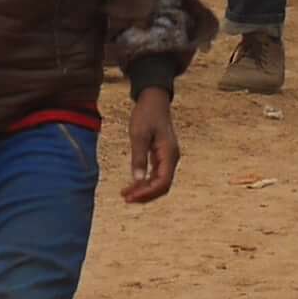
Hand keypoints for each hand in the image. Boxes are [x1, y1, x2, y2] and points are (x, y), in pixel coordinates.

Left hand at [123, 87, 180, 205]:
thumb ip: (139, 156)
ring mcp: (168, 158)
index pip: (162, 182)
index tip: (131, 196)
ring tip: (126, 194)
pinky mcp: (162, 156)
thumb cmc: (146, 114)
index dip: (147, 193)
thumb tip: (137, 179)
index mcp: (169, 154)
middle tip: (125, 198)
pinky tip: (133, 184)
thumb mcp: (139, 134)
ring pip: (159, 182)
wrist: (154, 100)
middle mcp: (172, 159)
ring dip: (144, 189)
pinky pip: (156, 174)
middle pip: (162, 186)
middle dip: (145, 194)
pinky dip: (145, 181)